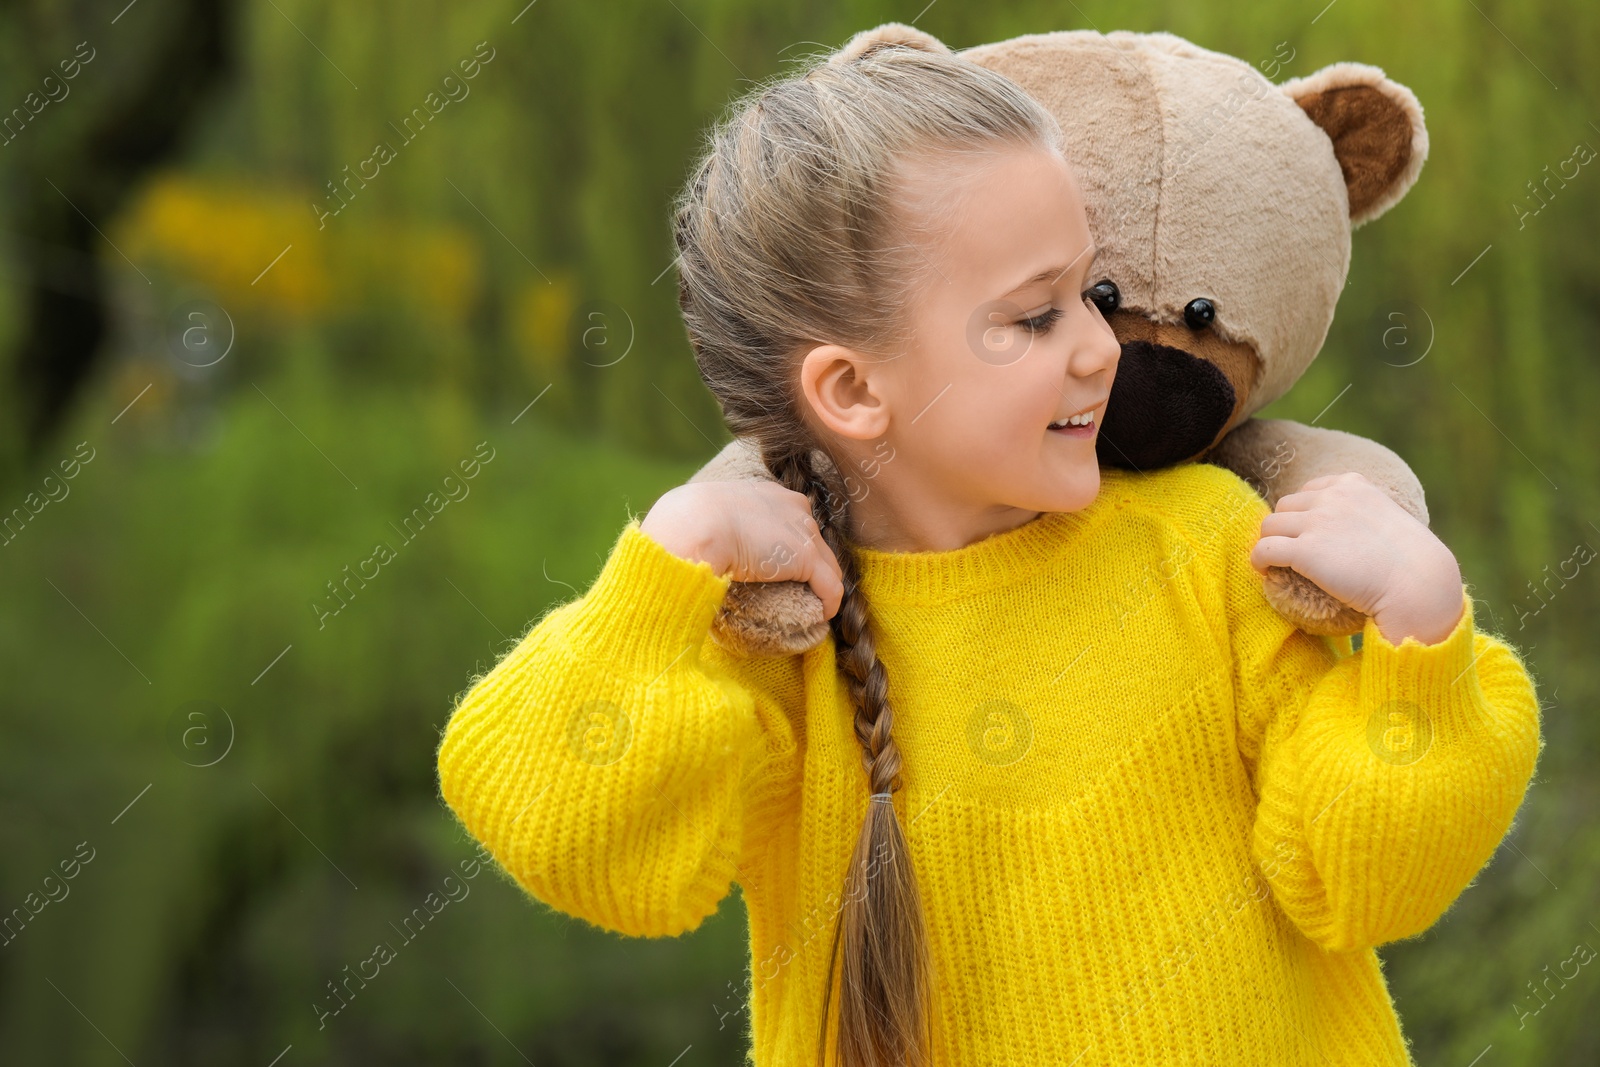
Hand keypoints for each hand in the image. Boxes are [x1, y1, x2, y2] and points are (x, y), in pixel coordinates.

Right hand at [640, 480, 843, 619]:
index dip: (792, 548)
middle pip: (816, 543)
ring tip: (811, 608)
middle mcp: (795, 507)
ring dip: (821, 588)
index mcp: (771, 495)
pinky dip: (829, 604)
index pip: (794, 523)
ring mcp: (804, 532)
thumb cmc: (692, 521)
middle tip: (801, 592)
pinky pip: (831, 587)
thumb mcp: (711, 515)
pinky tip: (821, 616)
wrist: (696, 524)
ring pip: (827, 566)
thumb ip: (721, 526)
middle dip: (812, 568)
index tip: (781, 569)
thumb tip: (708, 547)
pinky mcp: (807, 558)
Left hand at [1250, 472, 1464, 644]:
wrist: (1417, 584)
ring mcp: (1317, 521)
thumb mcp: (1388, 519)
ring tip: (1275, 563)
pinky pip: (1264, 549)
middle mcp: (1332, 497)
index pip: (1308, 490)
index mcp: (1352, 484)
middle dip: (1285, 528)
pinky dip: (1258, 560)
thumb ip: (1362, 514)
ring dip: (1270, 543)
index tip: (1306, 533)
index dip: (1302, 513)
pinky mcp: (1306, 550)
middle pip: (1284, 506)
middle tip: (1289, 552)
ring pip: (1269, 526)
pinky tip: (1265, 572)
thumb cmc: (1410, 562)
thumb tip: (1344, 533)